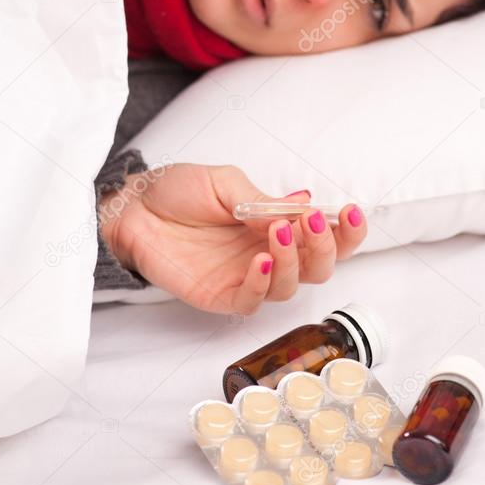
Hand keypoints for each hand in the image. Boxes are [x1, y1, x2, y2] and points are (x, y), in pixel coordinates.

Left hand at [98, 163, 366, 314]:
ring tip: (276, 231)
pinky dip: (261, 283)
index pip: (325, 236)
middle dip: (326, 248)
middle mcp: (269, 254)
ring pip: (290, 287)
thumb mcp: (226, 183)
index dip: (346, 231)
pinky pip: (251, 301)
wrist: (133, 207)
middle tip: (315, 223)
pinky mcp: (220, 295)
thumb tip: (305, 205)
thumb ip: (262, 201)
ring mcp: (246, 277)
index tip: (351, 212)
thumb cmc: (180, 191)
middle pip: (318, 268)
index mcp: (278, 224)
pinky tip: (259, 260)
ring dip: (292, 261)